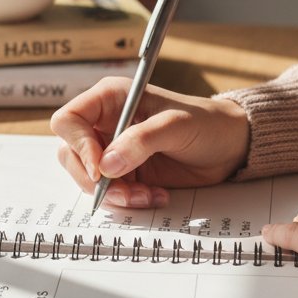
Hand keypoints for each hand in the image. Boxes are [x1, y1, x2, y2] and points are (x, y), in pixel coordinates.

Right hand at [50, 78, 249, 207]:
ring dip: (114, 193)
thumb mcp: (176, 125)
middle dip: (95, 178)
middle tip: (126, 189)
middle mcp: (105, 122)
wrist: (228, 147)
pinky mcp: (124, 172)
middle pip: (71, 154)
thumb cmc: (205, 123)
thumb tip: (107, 165)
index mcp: (110, 98)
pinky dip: (128, 200)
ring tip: (146, 194)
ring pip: (87, 177)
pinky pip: (110, 192)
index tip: (102, 168)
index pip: (69, 119)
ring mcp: (112, 149)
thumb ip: (141, 141)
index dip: (78, 145)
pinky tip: (154, 195)